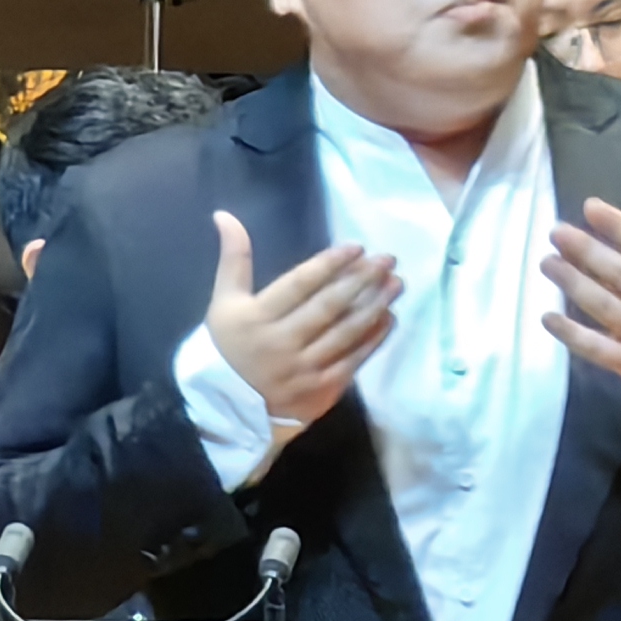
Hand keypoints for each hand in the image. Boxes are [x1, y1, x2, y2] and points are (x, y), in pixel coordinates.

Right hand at [208, 211, 396, 432]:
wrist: (228, 407)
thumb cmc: (229, 346)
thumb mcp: (224, 301)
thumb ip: (233, 257)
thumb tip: (225, 214)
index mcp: (257, 317)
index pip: (300, 285)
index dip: (330, 264)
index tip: (357, 247)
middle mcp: (282, 343)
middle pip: (328, 307)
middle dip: (361, 280)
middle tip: (387, 260)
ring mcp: (303, 370)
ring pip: (345, 333)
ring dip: (374, 306)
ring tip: (396, 284)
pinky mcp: (320, 391)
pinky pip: (352, 361)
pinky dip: (372, 340)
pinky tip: (388, 318)